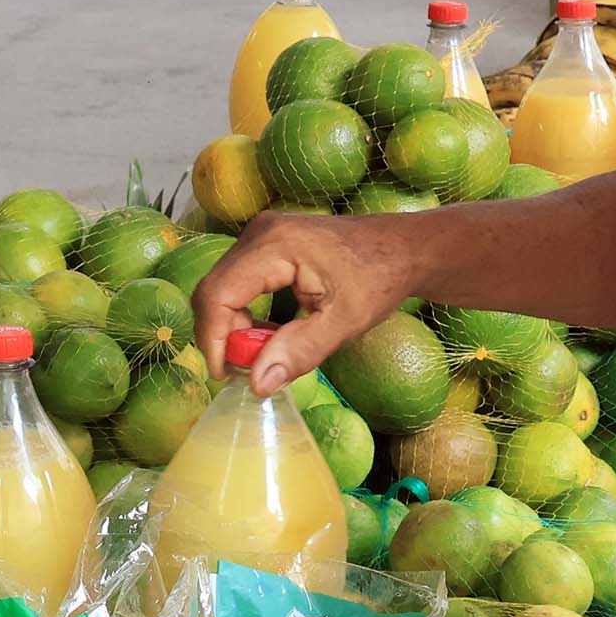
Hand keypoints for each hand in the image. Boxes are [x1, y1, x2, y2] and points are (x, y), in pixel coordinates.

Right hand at [189, 210, 425, 399]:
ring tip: (265, 353)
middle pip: (214, 290)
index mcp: (275, 245)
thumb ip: (299, 351)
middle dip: (224, 335)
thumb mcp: (344, 322)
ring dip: (235, 327)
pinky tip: (271, 332)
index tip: (227, 376)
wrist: (402, 249)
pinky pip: (237, 283)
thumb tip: (256, 384)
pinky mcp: (265, 244)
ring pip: (222, 288)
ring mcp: (260, 234)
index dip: (213, 339)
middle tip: (248, 369)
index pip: (218, 294)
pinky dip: (245, 313)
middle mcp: (259, 232)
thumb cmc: (380, 280)